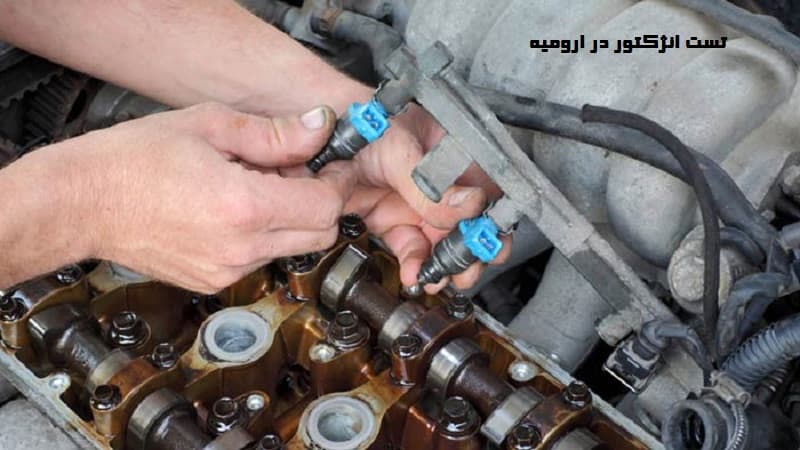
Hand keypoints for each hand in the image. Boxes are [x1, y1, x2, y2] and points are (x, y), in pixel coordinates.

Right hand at [60, 103, 354, 292]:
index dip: (335, 182)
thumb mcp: (208, 125)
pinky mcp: (213, 281)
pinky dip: (262, 235)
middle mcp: (241, 248)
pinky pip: (261, 258)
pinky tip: (232, 210)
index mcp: (243, 206)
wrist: (82, 202)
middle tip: (292, 172)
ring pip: (293, 247)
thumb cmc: (133, 160)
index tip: (328, 165)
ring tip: (252, 187)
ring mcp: (227, 270)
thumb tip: (319, 128)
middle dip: (319, 202)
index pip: (326, 206)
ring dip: (290, 218)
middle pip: (320, 234)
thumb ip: (274, 133)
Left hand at [348, 105, 510, 292]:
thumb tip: (470, 206)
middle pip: (467, 225)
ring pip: (440, 243)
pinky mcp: (390, 219)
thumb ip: (430, 185)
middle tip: (464, 271)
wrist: (318, 139)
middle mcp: (440, 182)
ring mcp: (415, 202)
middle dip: (469, 253)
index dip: (489, 223)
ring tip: (438, 278)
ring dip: (443, 266)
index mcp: (454, 156)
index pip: (486, 194)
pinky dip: (414, 265)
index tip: (485, 245)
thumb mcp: (397, 151)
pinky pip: (410, 248)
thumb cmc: (363, 124)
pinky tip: (414, 273)